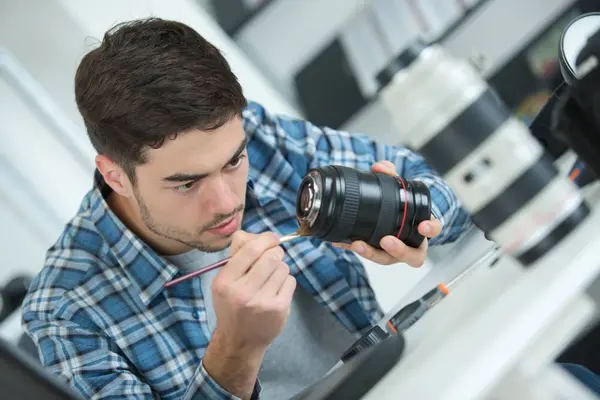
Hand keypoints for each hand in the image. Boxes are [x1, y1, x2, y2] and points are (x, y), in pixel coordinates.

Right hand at [211, 231, 295, 351]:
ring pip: (283, 268)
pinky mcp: (279, 309)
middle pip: (271, 256)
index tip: (271, 238)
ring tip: (272, 277)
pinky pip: (290, 281)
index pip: (251, 250)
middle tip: (274, 256)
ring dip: (280, 268)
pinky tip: (276, 290)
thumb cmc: (231, 305)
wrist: (239, 341)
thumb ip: (237, 257)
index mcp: (225, 282)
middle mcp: (243, 292)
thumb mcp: (223, 282)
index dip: (265, 239)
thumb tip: (256, 235)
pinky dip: (286, 281)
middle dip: (276, 252)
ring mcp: (263, 302)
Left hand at [333, 161, 441, 266]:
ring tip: (358, 244)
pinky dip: (353, 247)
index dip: (431, 229)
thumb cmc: (400, 205)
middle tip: (386, 240)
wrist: (388, 215)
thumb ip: (390, 174)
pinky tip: (341, 241)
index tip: (423, 226)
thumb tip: (379, 167)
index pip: (434, 229)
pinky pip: (367, 254)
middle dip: (399, 250)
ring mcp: (395, 253)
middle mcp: (411, 244)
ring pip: (388, 260)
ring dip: (372, 253)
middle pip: (412, 256)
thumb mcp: (396, 186)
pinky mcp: (376, 254)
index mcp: (422, 226)